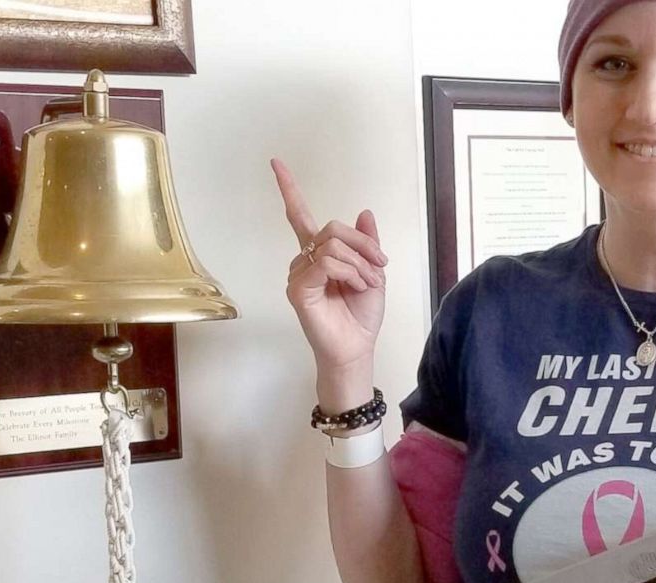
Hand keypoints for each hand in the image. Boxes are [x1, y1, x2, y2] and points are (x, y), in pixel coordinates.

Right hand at [270, 158, 388, 404]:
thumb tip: (364, 212)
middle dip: (363, 245)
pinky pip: (326, 263)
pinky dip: (349, 272)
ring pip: (332, 246)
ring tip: (368, 283)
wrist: (357, 347)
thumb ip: (366, 243)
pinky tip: (356, 286)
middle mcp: (304, 261)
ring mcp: (298, 274)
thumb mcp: (373, 271)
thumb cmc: (361, 315)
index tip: (275, 163)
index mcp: (320, 254)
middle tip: (379, 266)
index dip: (289, 189)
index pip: (299, 216)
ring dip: (360, 263)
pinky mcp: (298, 289)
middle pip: (332, 228)